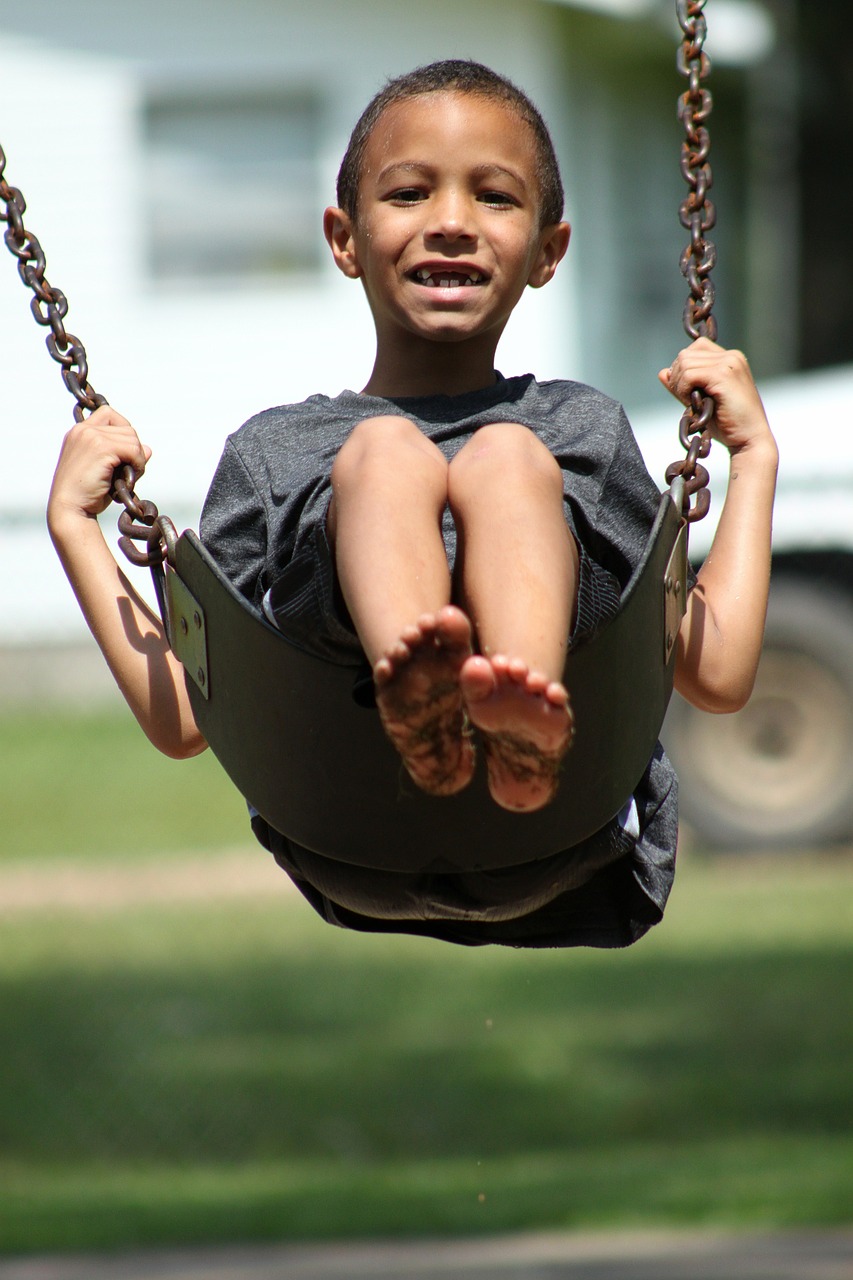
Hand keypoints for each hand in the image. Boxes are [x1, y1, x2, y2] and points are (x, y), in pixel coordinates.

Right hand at [48, 406, 150, 528]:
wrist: (70, 510)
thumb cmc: (86, 494)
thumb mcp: (104, 470)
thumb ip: (122, 455)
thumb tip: (147, 448)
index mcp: (79, 432)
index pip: (109, 414)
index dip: (123, 432)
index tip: (123, 455)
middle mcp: (83, 429)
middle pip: (126, 428)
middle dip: (133, 450)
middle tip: (127, 472)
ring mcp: (91, 436)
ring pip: (132, 438)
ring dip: (137, 459)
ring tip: (126, 477)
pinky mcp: (101, 447)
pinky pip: (134, 450)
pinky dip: (138, 465)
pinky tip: (128, 480)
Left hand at [659, 337, 772, 455]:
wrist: (749, 439)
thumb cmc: (728, 424)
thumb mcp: (701, 401)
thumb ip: (684, 385)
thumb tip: (663, 372)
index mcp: (730, 359)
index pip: (695, 348)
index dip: (683, 368)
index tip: (686, 391)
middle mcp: (731, 356)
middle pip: (686, 354)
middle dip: (678, 377)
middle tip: (686, 400)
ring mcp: (729, 363)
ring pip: (685, 363)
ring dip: (680, 385)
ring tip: (692, 403)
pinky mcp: (723, 375)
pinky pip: (689, 374)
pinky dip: (683, 390)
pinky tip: (692, 404)